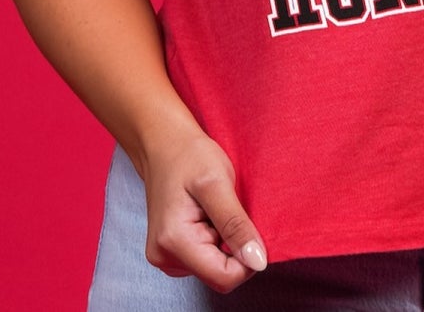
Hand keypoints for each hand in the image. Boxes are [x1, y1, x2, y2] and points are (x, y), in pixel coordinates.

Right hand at [140, 130, 268, 291]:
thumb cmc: (189, 156)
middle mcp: (164, 257)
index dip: (247, 259)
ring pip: (214, 268)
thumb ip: (236, 225)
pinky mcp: (171, 252)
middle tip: (229, 211)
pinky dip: (216, 241)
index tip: (250, 226)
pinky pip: (205, 259)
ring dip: (225, 243)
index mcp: (173, 242)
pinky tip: (209, 215)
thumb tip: (258, 262)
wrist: (164, 144)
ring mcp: (166, 257)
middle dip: (234, 248)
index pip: (224, 277)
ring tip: (216, 210)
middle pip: (219, 275)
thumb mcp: (218, 183)